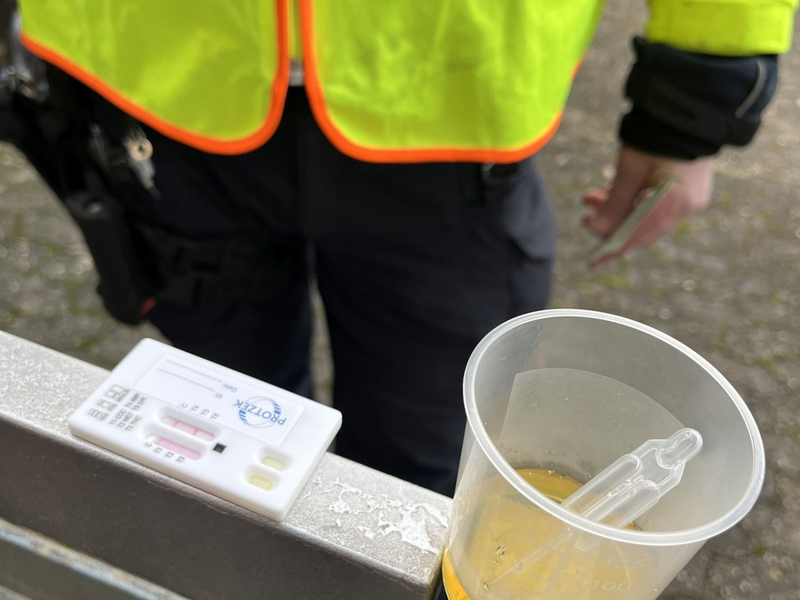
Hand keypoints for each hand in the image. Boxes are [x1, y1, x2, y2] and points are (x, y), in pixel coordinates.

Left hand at [583, 146, 713, 268]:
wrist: (687, 106)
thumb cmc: (655, 135)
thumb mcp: (628, 170)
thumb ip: (613, 204)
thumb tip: (597, 230)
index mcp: (675, 202)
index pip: (638, 236)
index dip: (613, 249)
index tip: (593, 262)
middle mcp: (687, 206)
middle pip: (643, 229)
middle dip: (612, 224)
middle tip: (586, 215)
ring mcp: (691, 199)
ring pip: (647, 217)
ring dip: (619, 210)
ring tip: (593, 196)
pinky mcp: (688, 190)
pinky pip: (656, 206)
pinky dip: (634, 202)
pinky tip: (612, 190)